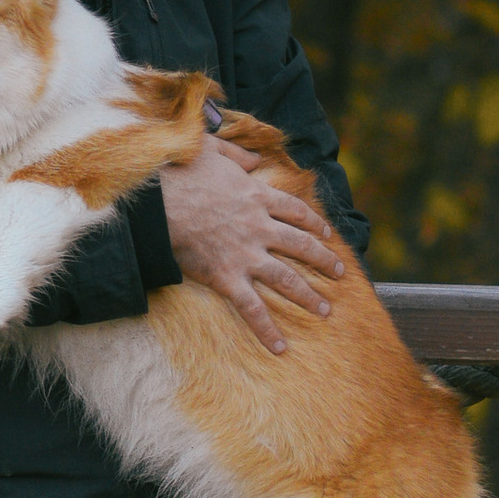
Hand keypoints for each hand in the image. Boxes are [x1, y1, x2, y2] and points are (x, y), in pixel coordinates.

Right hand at [161, 136, 347, 353]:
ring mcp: (246, 255)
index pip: (296, 211)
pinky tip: (280, 347)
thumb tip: (253, 158)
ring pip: (287, 279)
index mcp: (258, 197)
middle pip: (301, 246)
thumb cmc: (182, 173)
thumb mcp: (213, 150)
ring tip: (325, 310)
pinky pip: (252, 309)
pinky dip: (267, 330)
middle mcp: (260, 228)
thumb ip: (238, 155)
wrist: (159, 202)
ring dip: (308, 296)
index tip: (327, 233)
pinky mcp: (227, 278)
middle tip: (339, 273)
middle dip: (323, 260)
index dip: (314, 222)